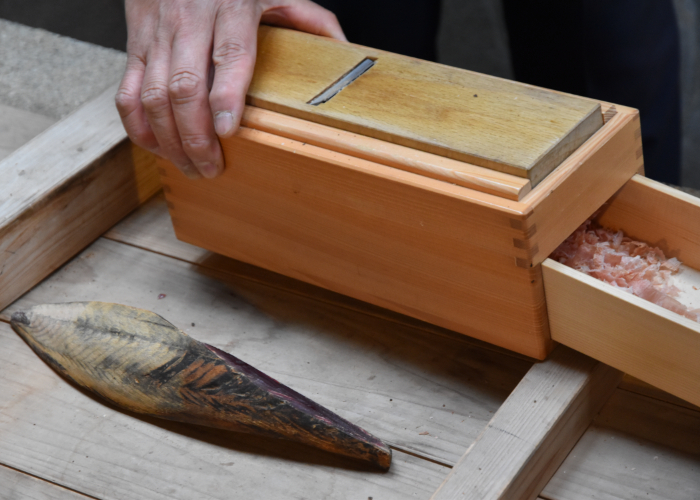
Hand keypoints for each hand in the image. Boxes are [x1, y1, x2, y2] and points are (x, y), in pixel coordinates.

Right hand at [116, 0, 344, 178]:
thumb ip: (308, 18)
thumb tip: (343, 52)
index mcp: (231, 6)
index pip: (229, 55)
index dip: (226, 97)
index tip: (230, 132)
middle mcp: (189, 19)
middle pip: (184, 86)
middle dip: (195, 136)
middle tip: (211, 168)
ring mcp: (157, 33)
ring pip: (152, 95)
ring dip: (169, 140)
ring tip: (190, 165)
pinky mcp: (136, 43)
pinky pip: (127, 92)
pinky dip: (138, 126)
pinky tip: (158, 145)